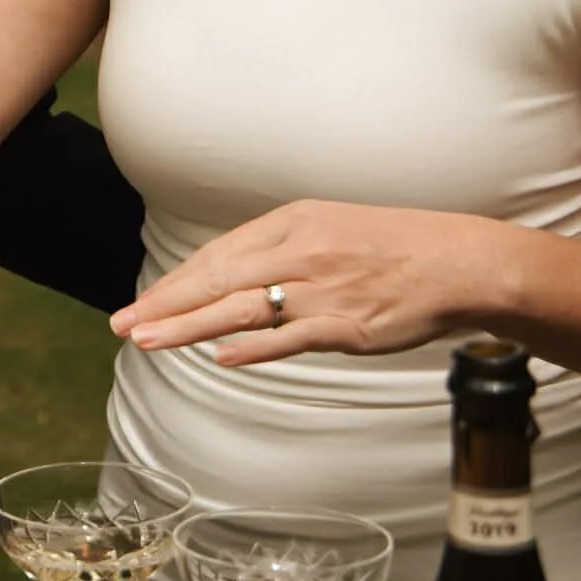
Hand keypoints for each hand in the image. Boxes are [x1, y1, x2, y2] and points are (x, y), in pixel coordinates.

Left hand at [109, 199, 503, 366]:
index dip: (177, 282)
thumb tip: (233, 281)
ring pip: (241, 308)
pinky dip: (256, 347)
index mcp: (294, 222)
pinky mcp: (347, 324)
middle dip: (165, 304)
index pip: (219, 254)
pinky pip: (292, 337)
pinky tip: (222, 358)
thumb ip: (281, 254)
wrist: (458, 262)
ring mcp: (323, 289)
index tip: (143, 304)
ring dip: (188, 326)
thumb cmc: (394, 248)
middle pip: (218, 278)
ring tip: (147, 340)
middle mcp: (301, 251)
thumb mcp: (329, 229)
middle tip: (122, 324)